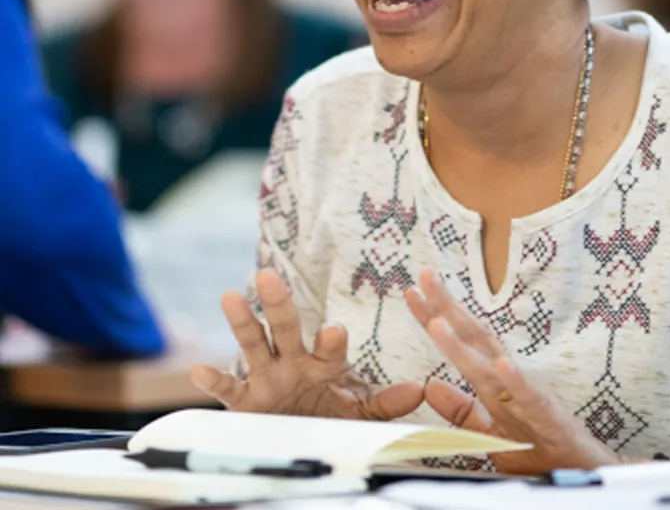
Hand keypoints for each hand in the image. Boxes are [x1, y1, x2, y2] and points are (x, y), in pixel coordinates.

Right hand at [191, 268, 423, 419]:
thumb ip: (386, 404)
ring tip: (230, 297)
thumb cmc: (332, 420)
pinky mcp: (245, 403)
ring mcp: (266, 379)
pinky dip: (213, 380)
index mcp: (324, 363)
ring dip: (242, 322)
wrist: (304, 446)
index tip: (334, 332)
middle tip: (267, 275)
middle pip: (285, 328)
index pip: (329, 346)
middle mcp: (293, 363)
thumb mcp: (361, 416)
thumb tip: (420, 389)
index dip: (332, 340)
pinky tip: (197, 370)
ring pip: (253, 345)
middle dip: (277, 303)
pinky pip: (227, 389)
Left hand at [404, 268, 617, 473]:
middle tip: (424, 276)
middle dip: (446, 308)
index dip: (436, 316)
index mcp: (493, 380)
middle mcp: (507, 378)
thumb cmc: (538, 448)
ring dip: (464, 345)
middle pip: (472, 338)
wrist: (579, 469)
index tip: (413, 292)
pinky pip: (528, 396)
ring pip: (490, 365)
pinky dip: (515, 380)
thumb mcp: (489, 431)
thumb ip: (461, 410)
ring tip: (438, 323)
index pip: (461, 341)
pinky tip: (501, 365)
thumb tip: (430, 384)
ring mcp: (525, 393)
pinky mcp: (545, 414)